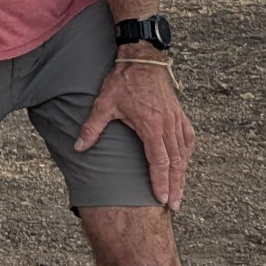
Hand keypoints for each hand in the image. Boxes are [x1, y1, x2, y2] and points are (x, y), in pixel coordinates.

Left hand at [74, 56, 194, 212]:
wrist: (142, 59)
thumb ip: (92, 127)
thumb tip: (79, 147)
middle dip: (176, 186)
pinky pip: (187, 139)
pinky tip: (185, 164)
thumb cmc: (123, 81)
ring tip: (180, 192)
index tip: (162, 199)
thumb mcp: (104, 103)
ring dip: (183, 174)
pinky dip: (186, 155)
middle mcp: (168, 125)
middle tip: (175, 206)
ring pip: (183, 153)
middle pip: (176, 163)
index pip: (160, 161)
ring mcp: (176, 120)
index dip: (161, 182)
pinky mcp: (179, 114)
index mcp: (151, 126)